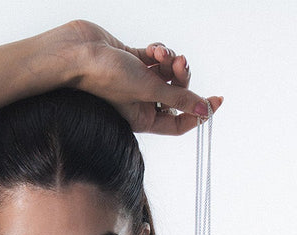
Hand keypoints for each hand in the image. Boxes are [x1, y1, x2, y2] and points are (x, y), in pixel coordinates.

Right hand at [63, 20, 222, 134]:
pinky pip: (157, 57)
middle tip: (180, 64)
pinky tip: (152, 50)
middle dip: (182, 77)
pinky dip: (159, 52)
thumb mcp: (149, 90)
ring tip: (163, 55)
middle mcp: (141, 103)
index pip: (178, 123)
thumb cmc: (106, 78)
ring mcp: (137, 81)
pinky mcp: (134, 61)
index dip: (199, 113)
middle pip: (176, 94)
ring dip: (170, 61)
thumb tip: (204, 110)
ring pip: (168, 73)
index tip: (216, 101)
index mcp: (143, 119)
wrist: (80, 53)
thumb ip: (179, 99)